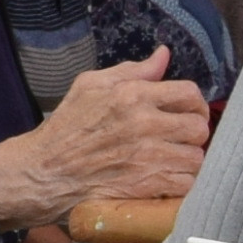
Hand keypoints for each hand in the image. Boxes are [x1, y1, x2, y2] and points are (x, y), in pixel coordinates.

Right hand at [0, 53, 209, 230]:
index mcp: (133, 95)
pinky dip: (181, 183)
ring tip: (173, 160)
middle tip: (181, 138)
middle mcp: (145, 124)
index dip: (194, 103)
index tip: (187, 112)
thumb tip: (163, 55)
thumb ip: (132, 70)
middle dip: (192, 132)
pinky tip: (167, 179)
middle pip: (199, 126)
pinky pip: (186, 184)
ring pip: (196, 157)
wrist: (43, 173)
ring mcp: (148, 157)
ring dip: (187, 160)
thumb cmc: (65, 128)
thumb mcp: (90, 86)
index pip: (189, 93)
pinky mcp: (147, 187)